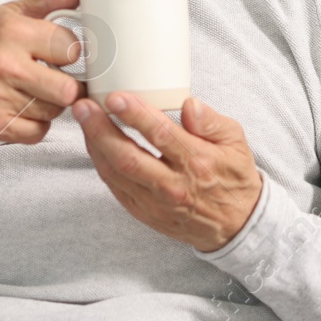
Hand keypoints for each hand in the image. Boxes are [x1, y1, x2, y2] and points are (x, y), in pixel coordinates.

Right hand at [0, 0, 87, 143]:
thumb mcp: (10, 13)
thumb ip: (51, 0)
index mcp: (14, 32)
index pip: (72, 49)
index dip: (71, 53)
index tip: (61, 54)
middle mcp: (5, 65)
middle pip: (68, 90)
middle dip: (68, 85)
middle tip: (56, 79)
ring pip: (54, 113)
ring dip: (51, 105)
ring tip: (34, 91)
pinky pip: (37, 133)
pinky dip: (36, 124)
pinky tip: (23, 108)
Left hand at [73, 91, 262, 252]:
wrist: (237, 224)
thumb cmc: (233, 176)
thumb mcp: (235, 141)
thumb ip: (211, 121)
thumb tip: (189, 103)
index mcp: (197, 162)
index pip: (161, 135)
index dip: (135, 115)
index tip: (116, 97)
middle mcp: (173, 186)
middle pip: (128, 157)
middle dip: (100, 129)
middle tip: (83, 106)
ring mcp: (156, 204)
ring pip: (116, 174)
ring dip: (95, 145)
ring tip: (83, 119)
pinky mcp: (145, 214)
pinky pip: (115, 188)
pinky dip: (101, 164)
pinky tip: (94, 144)